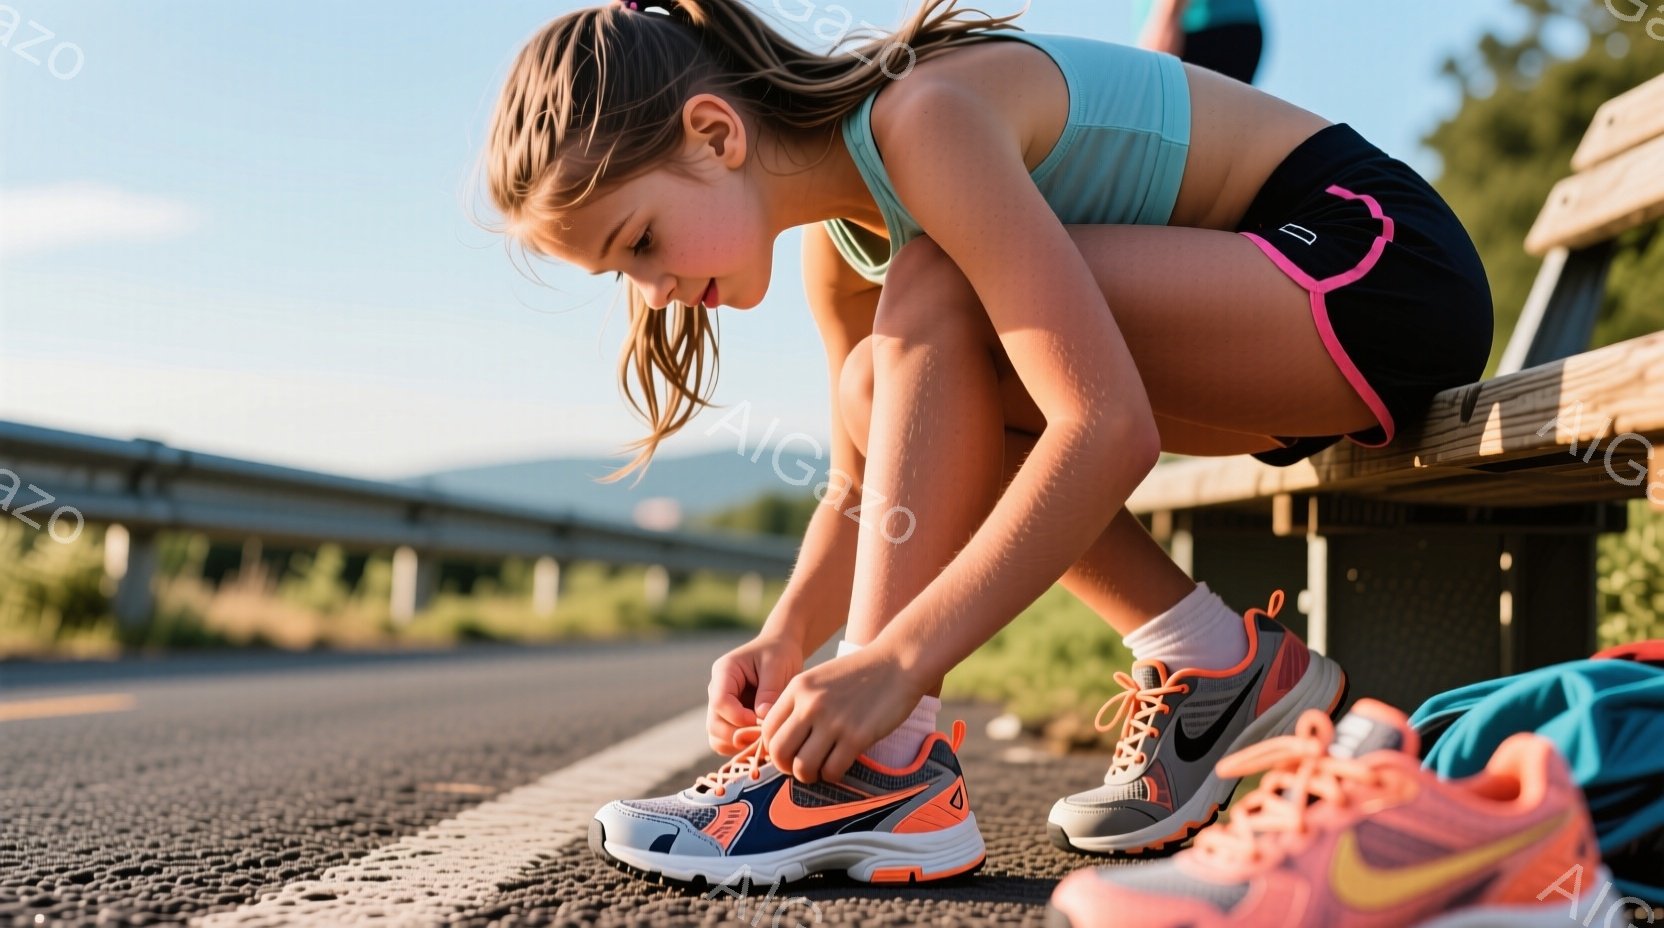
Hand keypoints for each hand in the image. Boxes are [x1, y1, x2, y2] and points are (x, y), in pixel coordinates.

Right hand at [707, 632, 803, 754]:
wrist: (781, 651)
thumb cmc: (780, 653)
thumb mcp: (777, 665)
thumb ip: (769, 691)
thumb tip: (761, 717)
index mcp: (724, 672)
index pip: (719, 702)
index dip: (739, 718)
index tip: (762, 721)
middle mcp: (717, 692)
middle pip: (714, 725)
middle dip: (739, 736)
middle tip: (766, 738)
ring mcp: (722, 708)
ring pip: (718, 738)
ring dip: (740, 746)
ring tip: (766, 742)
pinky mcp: (731, 721)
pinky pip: (729, 743)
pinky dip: (744, 749)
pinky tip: (764, 744)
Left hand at [761, 641, 928, 784]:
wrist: (898, 662)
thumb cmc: (860, 673)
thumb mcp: (820, 678)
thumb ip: (800, 703)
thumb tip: (786, 738)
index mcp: (797, 689)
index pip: (767, 730)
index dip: (773, 749)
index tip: (787, 754)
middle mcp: (810, 705)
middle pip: (779, 752)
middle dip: (786, 767)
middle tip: (800, 768)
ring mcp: (833, 722)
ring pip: (803, 766)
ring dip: (809, 775)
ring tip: (820, 770)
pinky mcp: (856, 737)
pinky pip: (832, 770)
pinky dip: (832, 775)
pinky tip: (839, 766)